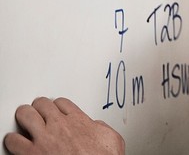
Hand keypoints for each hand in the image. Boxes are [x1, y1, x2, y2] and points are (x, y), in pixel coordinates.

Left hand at [4, 97, 123, 154]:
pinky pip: (13, 140)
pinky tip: (15, 142)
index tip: (54, 110)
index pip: (61, 102)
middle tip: (37, 113)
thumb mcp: (112, 139)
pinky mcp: (31, 153)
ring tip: (24, 122)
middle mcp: (59, 125)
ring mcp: (43, 138)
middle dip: (38, 107)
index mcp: (79, 121)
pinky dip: (12, 140)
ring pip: (25, 114)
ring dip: (24, 117)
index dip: (56, 105)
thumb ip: (101, 128)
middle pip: (41, 104)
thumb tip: (96, 126)